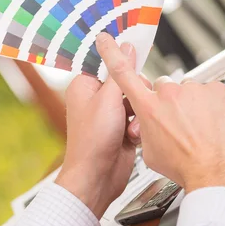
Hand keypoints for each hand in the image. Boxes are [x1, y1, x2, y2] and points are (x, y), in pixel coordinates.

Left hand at [56, 43, 149, 217]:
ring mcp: (110, 115)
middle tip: (131, 104)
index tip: (136, 57)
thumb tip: (125, 48)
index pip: (107, 62)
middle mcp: (96, 99)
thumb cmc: (92, 142)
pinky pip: (139, 118)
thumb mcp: (108, 99)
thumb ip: (120, 72)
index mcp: (85, 85)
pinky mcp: (122, 129)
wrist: (97, 177)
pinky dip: (140, 127)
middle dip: (135, 94)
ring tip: (131, 126)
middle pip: (127, 81)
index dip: (122, 62)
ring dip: (139, 113)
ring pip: (136, 100)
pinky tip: (134, 137)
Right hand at [96, 33, 224, 196]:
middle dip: (169, 102)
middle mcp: (169, 95)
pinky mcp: (216, 90)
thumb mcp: (150, 153)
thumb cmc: (185, 167)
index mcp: (148, 108)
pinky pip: (210, 93)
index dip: (112, 54)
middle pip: (163, 88)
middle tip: (180, 124)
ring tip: (200, 128)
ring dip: (192, 105)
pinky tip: (213, 123)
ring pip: (189, 92)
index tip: (107, 40)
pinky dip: (212, 105)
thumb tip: (146, 126)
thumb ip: (145, 131)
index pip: (123, 74)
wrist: (215, 173)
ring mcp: (193, 90)